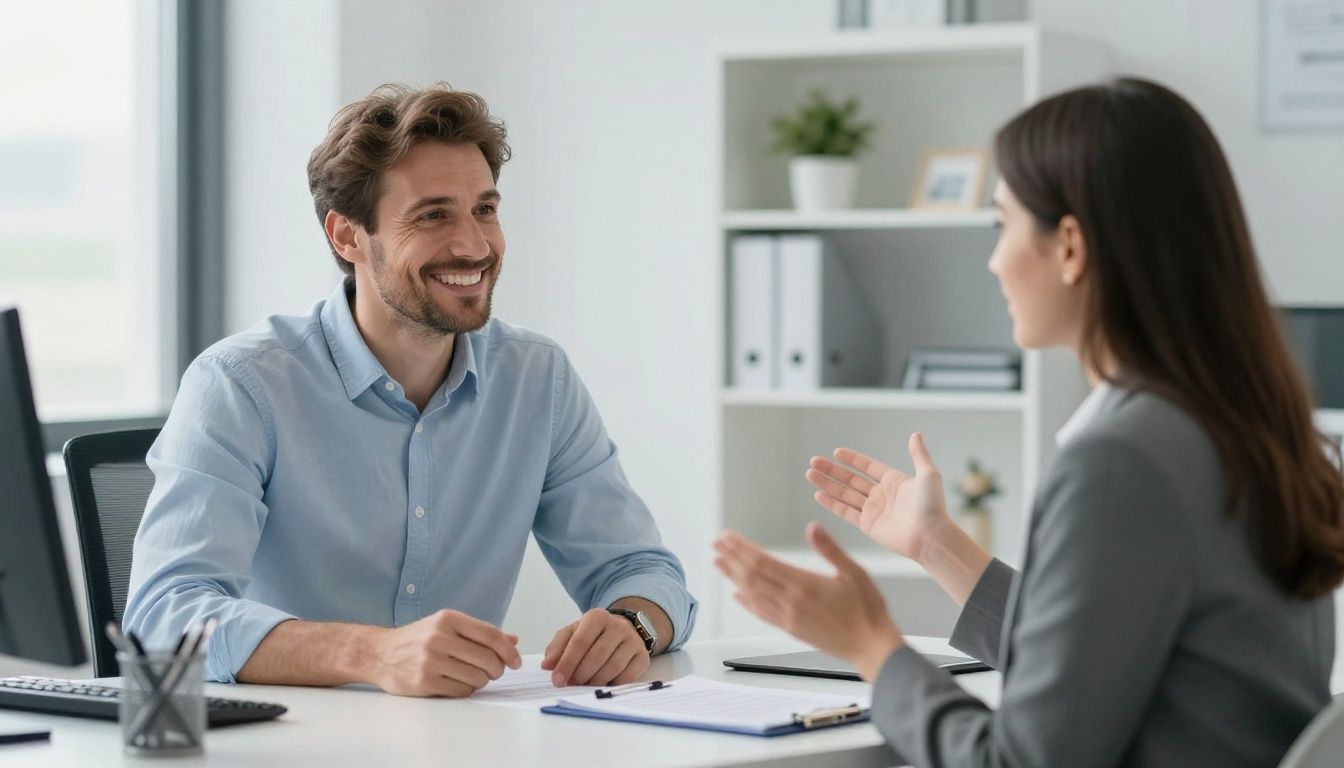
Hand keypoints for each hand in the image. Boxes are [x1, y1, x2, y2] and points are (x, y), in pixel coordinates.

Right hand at [370, 609, 520, 696]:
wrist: (379, 653)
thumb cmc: (418, 639)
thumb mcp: (446, 626)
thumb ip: (480, 633)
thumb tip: (513, 640)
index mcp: (448, 619)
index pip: (491, 634)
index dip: (509, 650)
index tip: (516, 661)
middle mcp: (439, 637)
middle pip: (487, 658)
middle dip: (497, 669)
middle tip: (494, 671)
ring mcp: (430, 660)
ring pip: (477, 677)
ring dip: (481, 680)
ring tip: (472, 675)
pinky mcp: (425, 682)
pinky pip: (462, 691)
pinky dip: (466, 689)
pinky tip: (457, 682)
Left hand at [541, 608, 649, 686]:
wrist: (621, 630)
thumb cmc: (591, 635)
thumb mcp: (571, 634)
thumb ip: (557, 648)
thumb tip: (547, 665)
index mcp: (597, 616)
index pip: (580, 641)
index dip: (567, 663)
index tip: (557, 680)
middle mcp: (618, 625)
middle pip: (596, 656)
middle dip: (580, 675)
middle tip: (571, 685)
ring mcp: (633, 641)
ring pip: (612, 667)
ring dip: (595, 681)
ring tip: (585, 685)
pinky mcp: (643, 656)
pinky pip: (627, 676)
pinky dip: (612, 684)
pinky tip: (603, 684)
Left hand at [714, 523, 904, 681]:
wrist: (871, 647)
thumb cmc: (867, 609)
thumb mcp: (854, 572)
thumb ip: (830, 549)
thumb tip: (812, 527)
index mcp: (805, 584)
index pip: (763, 562)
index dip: (742, 548)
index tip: (727, 536)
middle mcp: (791, 601)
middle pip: (752, 576)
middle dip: (731, 558)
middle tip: (716, 544)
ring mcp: (789, 617)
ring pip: (753, 594)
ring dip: (733, 576)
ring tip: (719, 562)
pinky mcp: (791, 629)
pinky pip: (762, 613)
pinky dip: (747, 602)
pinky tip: (737, 594)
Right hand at [806, 433, 951, 560]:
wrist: (931, 536)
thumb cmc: (933, 506)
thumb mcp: (928, 474)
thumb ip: (919, 454)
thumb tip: (916, 434)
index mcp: (894, 481)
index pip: (868, 467)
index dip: (852, 459)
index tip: (836, 452)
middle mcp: (881, 494)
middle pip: (851, 479)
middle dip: (832, 470)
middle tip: (814, 461)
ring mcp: (873, 510)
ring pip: (844, 494)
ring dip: (827, 484)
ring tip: (809, 474)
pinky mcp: (868, 525)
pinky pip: (846, 512)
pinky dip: (831, 504)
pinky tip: (818, 494)